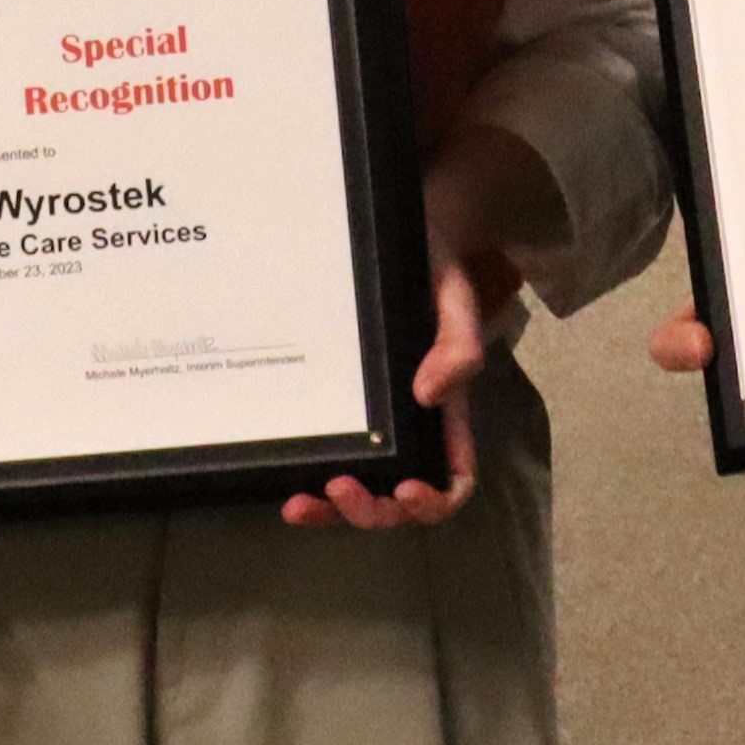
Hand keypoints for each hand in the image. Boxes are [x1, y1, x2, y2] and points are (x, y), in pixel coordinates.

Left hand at [285, 130, 544, 529]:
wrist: (390, 231)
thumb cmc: (430, 265)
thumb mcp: (453, 295)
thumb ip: (457, 343)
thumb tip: (429, 395)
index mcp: (446, 408)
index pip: (453, 476)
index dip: (433, 499)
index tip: (405, 488)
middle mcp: (410, 426)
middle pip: (400, 499)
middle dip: (373, 510)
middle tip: (341, 488)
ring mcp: (370, 423)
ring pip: (362, 491)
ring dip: (336, 512)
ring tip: (303, 502)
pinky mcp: (334, 411)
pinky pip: (328, 462)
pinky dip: (309, 488)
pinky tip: (287, 490)